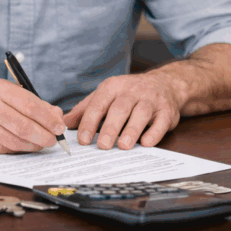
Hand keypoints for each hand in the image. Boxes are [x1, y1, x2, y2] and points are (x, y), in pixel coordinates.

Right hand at [0, 79, 66, 153]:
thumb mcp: (12, 95)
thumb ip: (37, 104)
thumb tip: (57, 117)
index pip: (29, 105)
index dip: (47, 118)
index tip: (60, 127)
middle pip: (22, 126)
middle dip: (43, 135)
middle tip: (53, 141)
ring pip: (14, 141)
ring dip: (32, 145)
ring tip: (41, 144)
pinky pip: (4, 149)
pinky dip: (18, 149)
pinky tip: (23, 145)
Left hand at [64, 72, 183, 149]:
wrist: (165, 84)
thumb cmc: (128, 94)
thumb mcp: (106, 95)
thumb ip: (85, 109)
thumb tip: (64, 123)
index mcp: (113, 87)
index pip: (98, 104)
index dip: (89, 122)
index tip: (83, 139)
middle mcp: (132, 91)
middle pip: (120, 109)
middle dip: (110, 128)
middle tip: (103, 146)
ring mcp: (151, 100)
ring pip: (141, 113)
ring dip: (132, 130)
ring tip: (123, 146)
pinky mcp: (167, 111)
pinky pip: (161, 122)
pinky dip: (154, 133)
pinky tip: (146, 143)